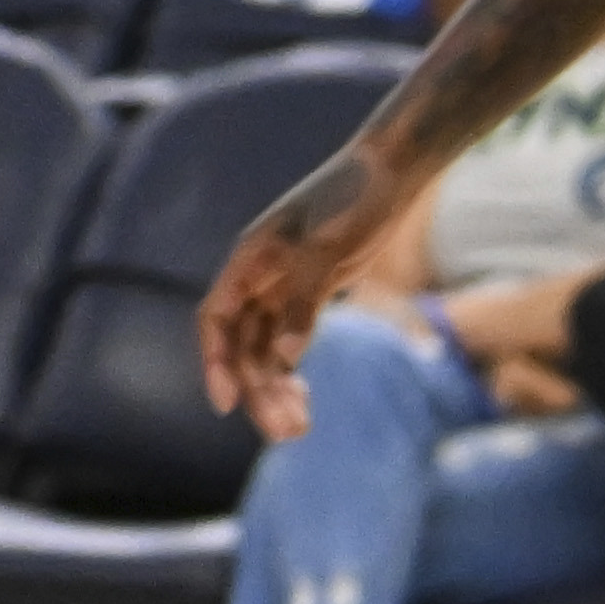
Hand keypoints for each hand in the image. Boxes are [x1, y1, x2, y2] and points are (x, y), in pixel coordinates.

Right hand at [198, 154, 407, 429]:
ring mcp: (283, 285)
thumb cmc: (353, 201)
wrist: (389, 172)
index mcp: (250, 260)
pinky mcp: (309, 291)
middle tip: (285, 431)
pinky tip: (305, 397)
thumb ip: (302, 303)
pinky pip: (288, 340)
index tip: (225, 404)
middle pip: (242, 344)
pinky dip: (292, 370)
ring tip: (298, 428)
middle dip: (257, 389)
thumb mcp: (326, 251)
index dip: (215, 361)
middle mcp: (259, 276)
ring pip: (265, 348)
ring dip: (275, 388)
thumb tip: (286, 358)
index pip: (217, 318)